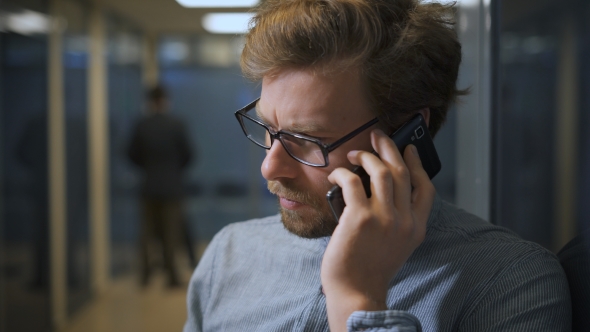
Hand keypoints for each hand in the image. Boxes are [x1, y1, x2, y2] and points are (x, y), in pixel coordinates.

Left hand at [322, 129, 434, 330]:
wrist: (356, 291)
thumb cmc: (369, 268)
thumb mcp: (396, 245)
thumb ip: (397, 220)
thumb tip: (380, 187)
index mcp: (416, 228)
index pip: (426, 188)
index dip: (418, 164)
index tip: (409, 150)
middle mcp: (405, 221)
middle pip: (403, 172)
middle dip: (390, 148)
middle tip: (378, 136)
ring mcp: (384, 218)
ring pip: (382, 172)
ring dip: (367, 157)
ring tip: (355, 154)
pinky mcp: (360, 218)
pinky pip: (353, 182)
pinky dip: (344, 173)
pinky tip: (337, 174)